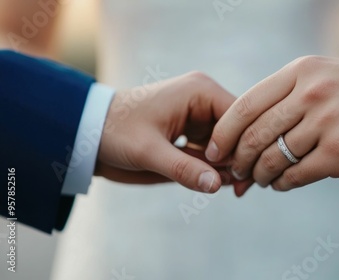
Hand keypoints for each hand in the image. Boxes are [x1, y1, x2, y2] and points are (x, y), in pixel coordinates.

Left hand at [95, 72, 243, 192]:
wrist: (88, 135)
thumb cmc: (114, 132)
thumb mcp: (148, 151)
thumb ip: (183, 169)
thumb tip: (219, 185)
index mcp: (199, 92)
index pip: (239, 116)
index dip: (243, 144)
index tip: (240, 175)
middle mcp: (203, 101)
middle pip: (237, 130)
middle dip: (238, 158)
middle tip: (241, 188)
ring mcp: (198, 117)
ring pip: (228, 143)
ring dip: (229, 166)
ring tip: (234, 188)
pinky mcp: (191, 132)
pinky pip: (213, 151)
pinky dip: (216, 168)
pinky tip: (216, 183)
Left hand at [206, 56, 338, 193]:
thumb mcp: (324, 77)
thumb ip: (287, 94)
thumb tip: (245, 126)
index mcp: (301, 72)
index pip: (245, 104)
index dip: (223, 132)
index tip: (214, 149)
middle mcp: (311, 94)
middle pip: (254, 135)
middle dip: (237, 159)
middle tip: (234, 171)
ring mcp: (326, 123)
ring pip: (272, 158)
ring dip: (259, 175)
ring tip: (259, 179)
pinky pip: (295, 175)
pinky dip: (282, 184)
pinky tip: (282, 184)